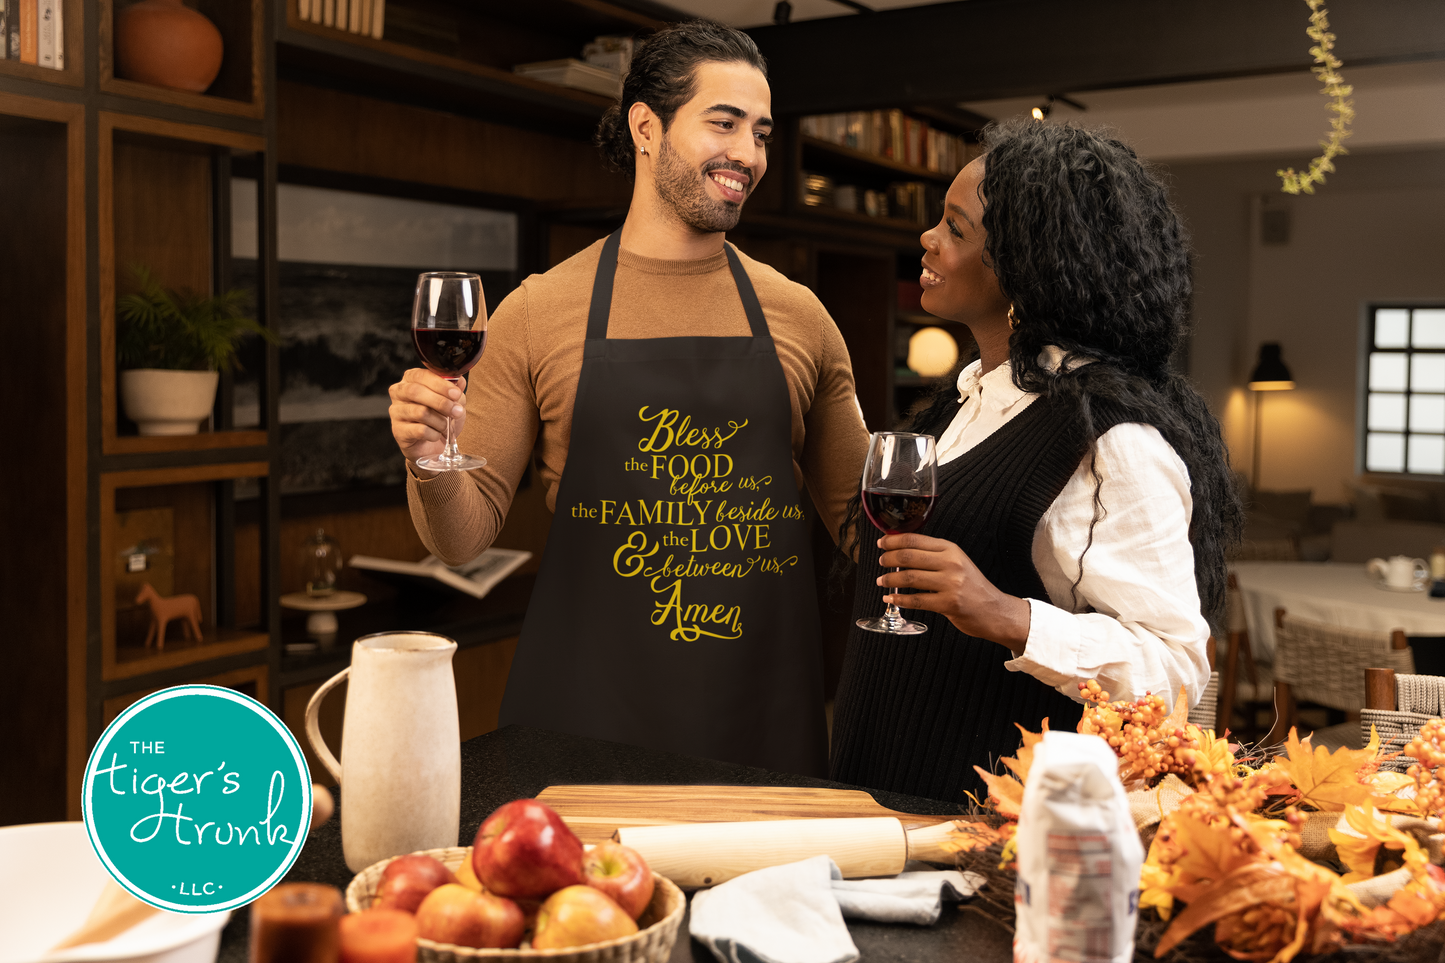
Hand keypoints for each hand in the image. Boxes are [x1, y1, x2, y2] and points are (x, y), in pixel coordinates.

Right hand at [389, 368, 466, 468]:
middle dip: (440, 402)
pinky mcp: (398, 431)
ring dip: (440, 421)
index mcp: (411, 379)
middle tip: (456, 411)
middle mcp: (399, 392)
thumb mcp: (453, 401)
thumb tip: (459, 380)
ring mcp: (396, 412)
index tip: (456, 394)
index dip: (440, 384)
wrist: (435, 445)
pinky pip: (419, 430)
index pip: (421, 375)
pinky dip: (434, 434)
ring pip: (420, 412)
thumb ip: (455, 389)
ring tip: (446, 426)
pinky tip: (436, 435)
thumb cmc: (441, 418)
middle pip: (415, 391)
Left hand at [876, 533, 1030, 653]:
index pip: (914, 539)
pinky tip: (891, 599)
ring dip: (890, 579)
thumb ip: (933, 555)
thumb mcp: (957, 562)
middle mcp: (951, 563)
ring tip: (882, 581)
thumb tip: (901, 549)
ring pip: (909, 577)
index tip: (881, 543)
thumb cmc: (973, 586)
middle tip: (881, 561)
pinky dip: (899, 600)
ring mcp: (950, 584)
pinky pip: (916, 600)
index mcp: (951, 549)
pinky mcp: (949, 604)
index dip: (893, 540)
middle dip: (888, 558)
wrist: (995, 610)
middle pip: (908, 556)